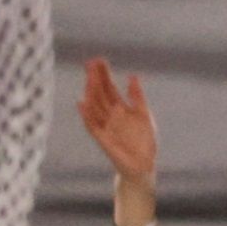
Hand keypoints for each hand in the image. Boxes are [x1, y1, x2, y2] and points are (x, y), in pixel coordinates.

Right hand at [79, 60, 160, 204]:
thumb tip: (133, 75)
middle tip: (90, 63)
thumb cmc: (144, 141)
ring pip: (94, 106)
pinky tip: (82, 103)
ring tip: (89, 79)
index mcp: (121, 108)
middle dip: (95, 79)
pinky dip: (87, 114)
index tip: (99, 60)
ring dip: (91, 92)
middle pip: (100, 94)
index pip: (109, 88)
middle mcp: (109, 115)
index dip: (104, 74)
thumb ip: (137, 96)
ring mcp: (104, 125)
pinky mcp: (102, 138)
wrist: (144, 165)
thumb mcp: (144, 115)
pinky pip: (92, 125)